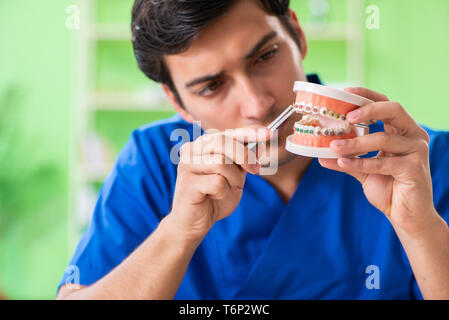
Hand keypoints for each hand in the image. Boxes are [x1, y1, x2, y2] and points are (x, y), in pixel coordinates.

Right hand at [169, 125, 271, 242]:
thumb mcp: (234, 176)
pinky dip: (223, 192)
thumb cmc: (213, 198)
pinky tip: (213, 196)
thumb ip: (244, 161)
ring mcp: (187, 165)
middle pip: (224, 142)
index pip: (228, 133)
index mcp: (202, 145)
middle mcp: (191, 150)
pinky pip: (217, 182)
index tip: (269, 134)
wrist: (193, 223)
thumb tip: (260, 146)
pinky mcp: (187, 183)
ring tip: (228, 188)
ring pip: (221, 162)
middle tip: (255, 171)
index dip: (250, 132)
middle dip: (245, 156)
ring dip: (233, 179)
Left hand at [319, 87, 440, 238]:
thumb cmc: (388, 189)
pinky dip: (360, 162)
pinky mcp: (414, 169)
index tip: (345, 92)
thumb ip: (346, 159)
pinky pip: (383, 162)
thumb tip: (320, 154)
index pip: (386, 104)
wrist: (406, 216)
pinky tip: (342, 162)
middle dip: (368, 109)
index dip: (367, 96)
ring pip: (383, 138)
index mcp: (402, 131)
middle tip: (345, 117)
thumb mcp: (363, 170)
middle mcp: (413, 136)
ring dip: (355, 143)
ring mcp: (417, 151)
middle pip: (393, 110)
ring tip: (333, 146)